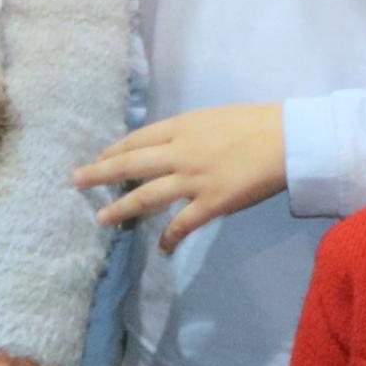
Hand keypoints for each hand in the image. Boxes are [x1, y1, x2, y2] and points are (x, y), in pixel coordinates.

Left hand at [76, 105, 288, 251]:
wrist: (288, 138)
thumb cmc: (257, 123)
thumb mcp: (215, 117)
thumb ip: (191, 132)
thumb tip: (175, 145)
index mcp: (183, 126)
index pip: (138, 138)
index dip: (116, 150)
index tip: (100, 157)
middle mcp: (181, 152)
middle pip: (131, 163)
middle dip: (100, 173)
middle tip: (76, 181)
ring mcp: (194, 179)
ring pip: (147, 195)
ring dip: (122, 208)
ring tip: (102, 219)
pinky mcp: (212, 203)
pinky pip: (183, 224)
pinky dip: (171, 238)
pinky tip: (163, 248)